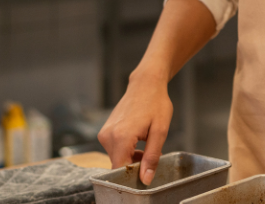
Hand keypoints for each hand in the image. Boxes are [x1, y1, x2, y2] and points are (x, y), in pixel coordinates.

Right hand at [97, 70, 173, 185]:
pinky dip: (126, 150)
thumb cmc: (156, 104)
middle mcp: (107, 136)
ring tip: (146, 143)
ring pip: (116, 158)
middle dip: (135, 165)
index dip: (134, 174)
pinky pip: (114, 150)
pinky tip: (138, 140)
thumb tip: (145, 179)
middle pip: (118, 165)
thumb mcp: (160, 131)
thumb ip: (152, 157)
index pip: (120, 169)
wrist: (146, 84)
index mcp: (121, 137)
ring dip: (131, 157)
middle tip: (151, 152)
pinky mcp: (104, 132)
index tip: (147, 168)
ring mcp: (104, 134)